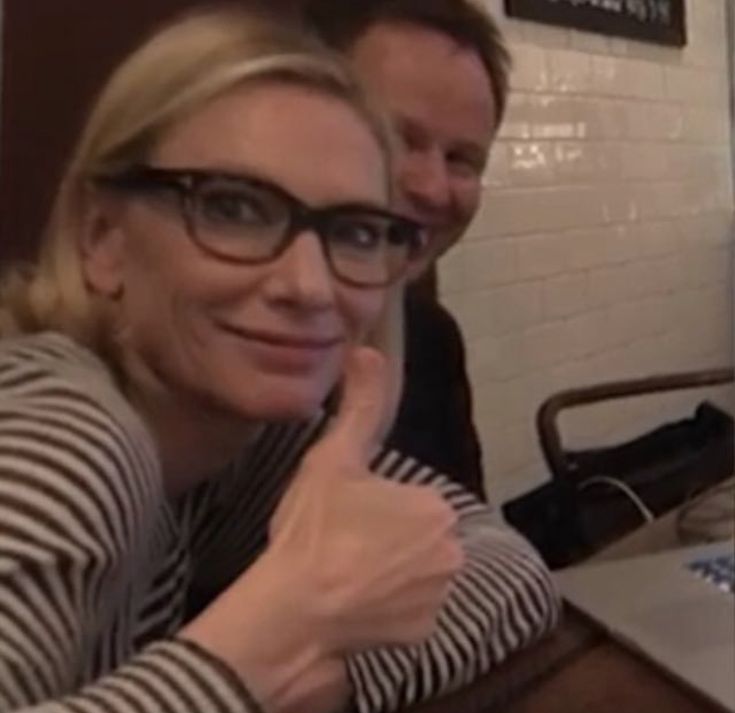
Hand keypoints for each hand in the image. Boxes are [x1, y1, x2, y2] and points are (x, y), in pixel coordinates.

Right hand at [181, 347, 462, 712]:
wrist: (293, 610)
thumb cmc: (314, 529)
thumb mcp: (334, 460)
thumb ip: (360, 407)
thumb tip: (370, 351)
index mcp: (434, 507)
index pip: (412, 503)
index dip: (378, 510)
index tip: (346, 520)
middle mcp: (451, 552)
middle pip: (419, 539)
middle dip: (390, 542)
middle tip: (344, 548)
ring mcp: (439, 597)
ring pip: (417, 576)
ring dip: (392, 576)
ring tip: (347, 577)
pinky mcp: (424, 635)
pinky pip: (411, 614)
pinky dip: (390, 611)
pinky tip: (356, 606)